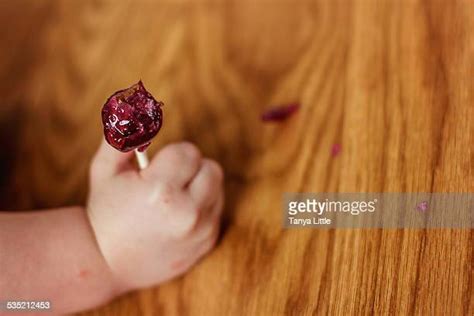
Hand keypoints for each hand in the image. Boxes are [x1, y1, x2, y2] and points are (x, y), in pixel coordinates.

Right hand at [87, 141, 223, 289]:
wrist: (108, 263)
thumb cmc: (106, 211)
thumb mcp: (104, 170)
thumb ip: (122, 134)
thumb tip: (139, 106)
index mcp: (161, 192)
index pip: (189, 152)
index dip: (171, 156)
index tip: (155, 169)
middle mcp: (187, 213)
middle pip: (210, 167)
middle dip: (190, 168)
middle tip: (167, 181)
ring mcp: (200, 230)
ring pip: (217, 187)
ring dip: (199, 185)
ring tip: (173, 198)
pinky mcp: (208, 242)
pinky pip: (216, 209)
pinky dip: (202, 206)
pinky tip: (179, 216)